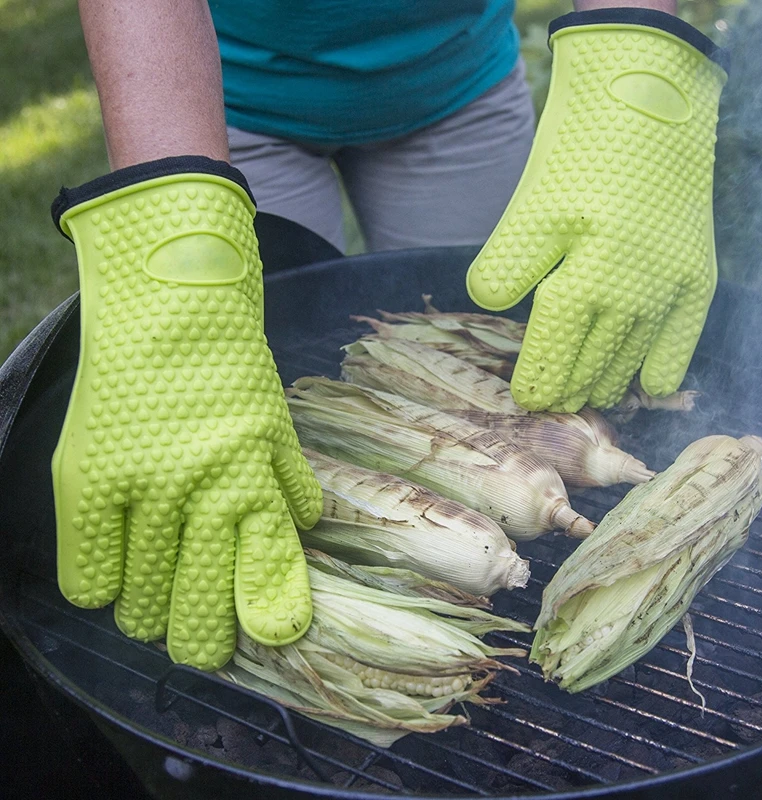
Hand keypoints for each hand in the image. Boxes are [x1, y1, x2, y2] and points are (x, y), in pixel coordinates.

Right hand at [52, 157, 321, 669]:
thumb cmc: (231, 371)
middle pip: (197, 610)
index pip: (266, 574)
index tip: (270, 636)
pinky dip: (103, 587)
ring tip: (157, 600)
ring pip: (141, 606)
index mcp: (254, 480)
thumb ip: (289, 487)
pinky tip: (117, 568)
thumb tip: (302, 538)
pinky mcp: (85, 483)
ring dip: (151, 615)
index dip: (269, 617)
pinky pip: (87, 578)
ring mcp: (139, 492)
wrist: (166, 312)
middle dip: (201, 638)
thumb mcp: (275, 427)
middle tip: (200, 638)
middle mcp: (201, 494)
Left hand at [467, 9, 726, 411]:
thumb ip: (507, 266)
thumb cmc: (577, 157)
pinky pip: (684, 334)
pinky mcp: (699, 273)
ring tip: (592, 398)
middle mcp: (628, 300)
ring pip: (631, 355)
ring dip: (608, 380)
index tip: (525, 403)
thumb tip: (488, 304)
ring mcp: (668, 289)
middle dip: (568, 388)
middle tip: (554, 406)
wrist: (648, 102)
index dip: (537, 379)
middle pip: (590, 361)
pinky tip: (653, 386)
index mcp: (581, 288)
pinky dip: (667, 361)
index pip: (552, 351)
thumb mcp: (528, 212)